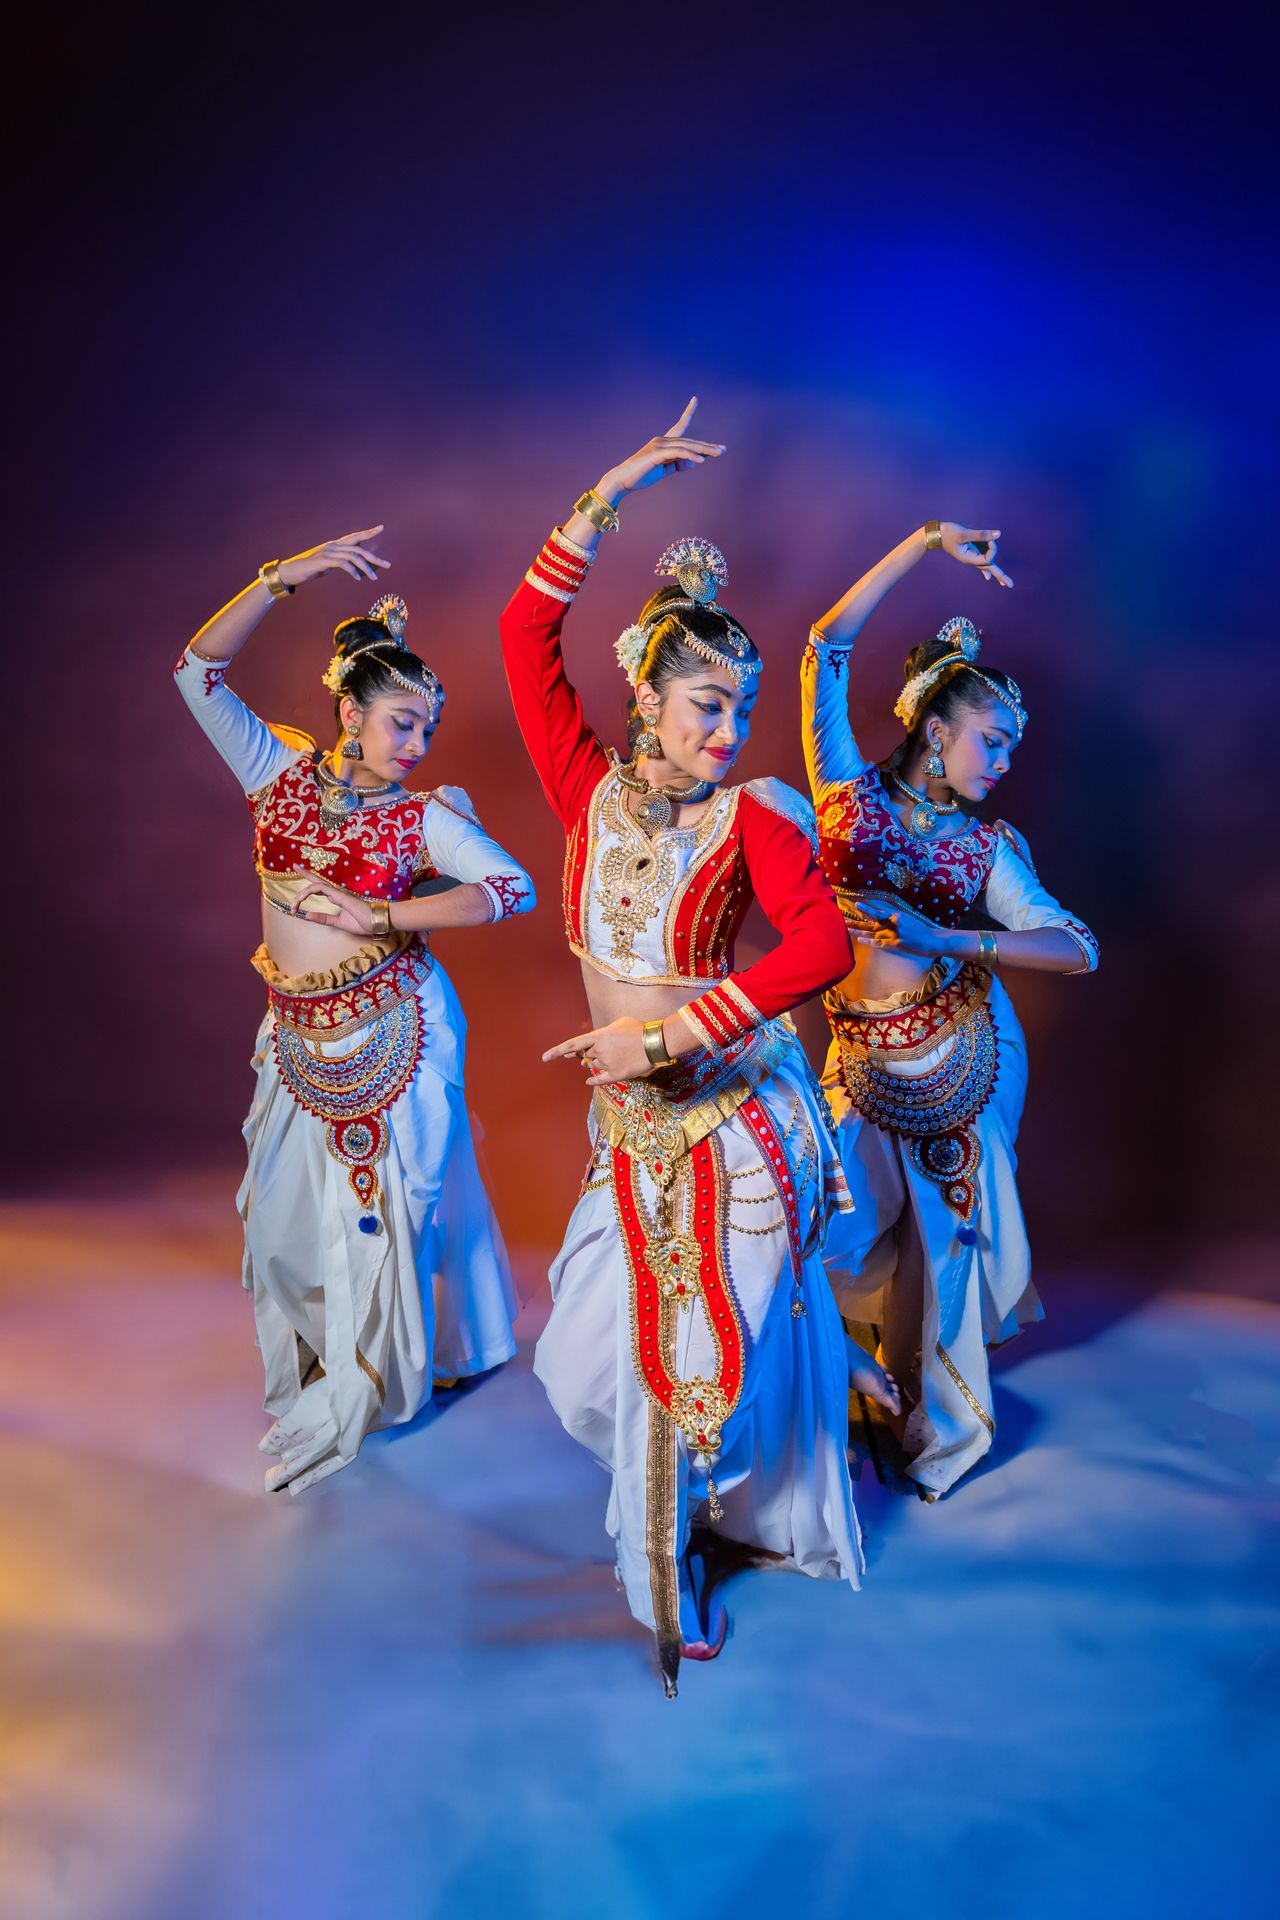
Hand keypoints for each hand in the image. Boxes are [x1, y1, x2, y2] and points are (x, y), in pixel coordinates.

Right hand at [277, 527, 391, 588]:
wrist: (291, 572)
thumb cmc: (310, 569)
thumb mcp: (329, 565)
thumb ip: (341, 562)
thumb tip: (354, 567)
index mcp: (335, 545)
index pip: (355, 537)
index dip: (368, 532)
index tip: (381, 528)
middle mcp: (333, 545)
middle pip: (358, 548)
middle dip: (374, 557)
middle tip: (387, 565)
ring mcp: (328, 552)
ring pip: (353, 557)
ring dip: (365, 569)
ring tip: (374, 579)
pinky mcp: (323, 561)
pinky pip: (342, 563)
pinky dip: (352, 571)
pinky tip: (357, 579)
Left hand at [291, 879, 377, 933]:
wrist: (378, 922)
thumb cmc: (363, 922)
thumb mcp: (338, 923)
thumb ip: (324, 919)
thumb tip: (306, 915)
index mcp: (336, 898)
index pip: (320, 889)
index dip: (309, 885)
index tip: (297, 891)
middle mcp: (336, 893)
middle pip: (317, 881)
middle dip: (305, 873)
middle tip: (294, 866)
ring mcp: (338, 893)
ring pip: (317, 886)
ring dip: (303, 893)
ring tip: (294, 904)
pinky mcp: (341, 896)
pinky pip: (322, 889)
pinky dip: (310, 891)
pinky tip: (301, 898)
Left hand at [542, 1016, 650, 1086]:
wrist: (655, 1042)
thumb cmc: (639, 1029)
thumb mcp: (618, 1023)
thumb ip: (603, 1032)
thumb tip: (595, 1041)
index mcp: (599, 1036)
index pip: (572, 1044)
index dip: (557, 1051)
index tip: (544, 1058)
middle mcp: (600, 1050)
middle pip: (585, 1055)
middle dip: (587, 1054)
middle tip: (596, 1051)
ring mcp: (607, 1063)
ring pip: (593, 1066)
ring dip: (596, 1062)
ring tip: (614, 1055)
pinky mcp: (616, 1074)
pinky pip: (599, 1079)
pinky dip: (593, 1080)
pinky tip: (588, 1081)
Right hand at [599, 398, 724, 499]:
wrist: (622, 480)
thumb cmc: (642, 475)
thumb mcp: (665, 469)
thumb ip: (678, 464)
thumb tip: (694, 461)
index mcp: (664, 442)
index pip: (679, 425)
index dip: (688, 412)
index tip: (695, 399)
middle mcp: (662, 440)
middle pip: (689, 440)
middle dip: (707, 445)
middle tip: (723, 449)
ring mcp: (659, 445)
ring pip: (687, 446)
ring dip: (704, 450)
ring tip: (718, 454)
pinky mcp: (657, 454)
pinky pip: (678, 453)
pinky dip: (691, 456)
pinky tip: (701, 461)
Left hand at [854, 904, 953, 961]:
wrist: (930, 940)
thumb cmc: (918, 928)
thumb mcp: (906, 918)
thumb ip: (892, 917)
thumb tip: (879, 915)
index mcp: (895, 916)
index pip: (877, 913)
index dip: (866, 909)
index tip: (856, 905)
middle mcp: (892, 925)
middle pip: (870, 924)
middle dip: (856, 922)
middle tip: (843, 920)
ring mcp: (893, 936)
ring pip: (872, 934)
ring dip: (858, 932)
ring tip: (846, 929)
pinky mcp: (894, 945)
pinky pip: (879, 943)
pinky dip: (869, 941)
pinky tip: (860, 939)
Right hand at [938, 523, 1012, 588]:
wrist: (935, 534)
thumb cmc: (948, 533)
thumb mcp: (965, 533)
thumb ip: (981, 534)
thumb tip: (998, 534)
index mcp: (969, 559)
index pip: (988, 558)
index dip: (993, 547)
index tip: (989, 537)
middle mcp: (971, 559)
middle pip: (989, 568)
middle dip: (1000, 576)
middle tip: (1011, 585)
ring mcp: (970, 556)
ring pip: (986, 560)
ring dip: (994, 560)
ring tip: (1002, 572)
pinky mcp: (969, 551)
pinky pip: (980, 558)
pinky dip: (986, 566)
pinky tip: (988, 578)